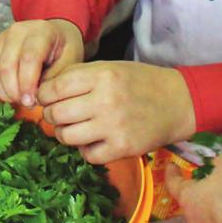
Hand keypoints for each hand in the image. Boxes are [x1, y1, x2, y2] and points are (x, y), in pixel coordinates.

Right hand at [0, 19, 83, 106]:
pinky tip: (8, 94)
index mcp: (40, 32)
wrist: (54, 34)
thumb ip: (53, 79)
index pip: (28, 59)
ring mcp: (1, 38)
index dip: (27, 85)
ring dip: (3, 92)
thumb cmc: (64, 50)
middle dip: (14, 92)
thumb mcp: (69, 63)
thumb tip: (34, 97)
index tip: (31, 103)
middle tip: (27, 104)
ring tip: (18, 100)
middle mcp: (16, 31)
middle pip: (6, 66)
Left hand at [37, 60, 195, 161]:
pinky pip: (88, 155)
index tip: (46, 98)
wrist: (177, 102)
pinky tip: (93, 140)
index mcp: (101, 75)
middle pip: (56, 114)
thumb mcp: (109, 67)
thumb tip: (44, 91)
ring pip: (67, 137)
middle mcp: (105, 100)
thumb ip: (78, 76)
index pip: (54, 88)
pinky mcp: (123, 148)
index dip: (43, 95)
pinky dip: (86, 150)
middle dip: (51, 115)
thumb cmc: (139, 82)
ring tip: (73, 128)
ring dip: (65, 134)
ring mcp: (114, 126)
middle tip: (58, 114)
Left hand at [165, 154, 221, 222]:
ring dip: (219, 197)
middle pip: (193, 195)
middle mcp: (194, 216)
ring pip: (211, 208)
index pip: (173, 181)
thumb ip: (219, 161)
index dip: (172, 171)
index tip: (172, 164)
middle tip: (211, 172)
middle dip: (201, 184)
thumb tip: (218, 166)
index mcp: (187, 197)